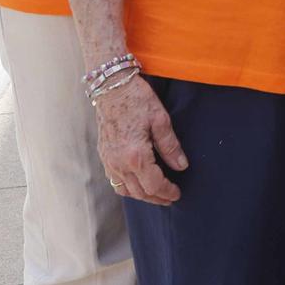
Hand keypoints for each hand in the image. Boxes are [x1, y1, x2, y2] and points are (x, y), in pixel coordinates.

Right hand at [93, 76, 187, 205]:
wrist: (111, 86)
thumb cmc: (137, 99)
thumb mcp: (160, 119)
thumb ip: (171, 146)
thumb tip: (182, 166)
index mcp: (135, 155)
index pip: (154, 185)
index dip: (167, 192)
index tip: (177, 194)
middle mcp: (119, 163)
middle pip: (139, 192)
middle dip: (157, 198)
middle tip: (170, 198)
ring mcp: (109, 160)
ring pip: (125, 190)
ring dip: (142, 196)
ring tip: (156, 194)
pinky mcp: (103, 155)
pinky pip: (114, 180)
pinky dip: (127, 187)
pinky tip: (137, 183)